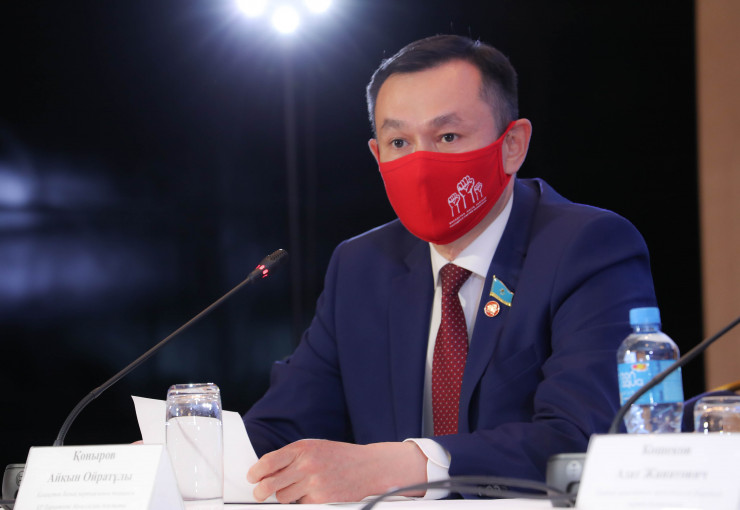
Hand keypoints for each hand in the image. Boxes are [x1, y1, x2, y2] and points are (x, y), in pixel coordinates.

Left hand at [247, 439, 426, 503]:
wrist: (368, 467)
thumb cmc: (339, 457)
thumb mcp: (314, 448)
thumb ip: (292, 458)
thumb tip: (267, 471)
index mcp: (302, 449)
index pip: (269, 462)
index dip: (256, 472)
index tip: (252, 477)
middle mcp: (306, 465)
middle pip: (271, 485)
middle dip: (261, 492)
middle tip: (260, 493)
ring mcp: (314, 483)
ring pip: (284, 498)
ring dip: (285, 497)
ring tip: (296, 489)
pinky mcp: (321, 500)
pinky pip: (301, 505)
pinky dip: (303, 502)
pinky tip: (314, 493)